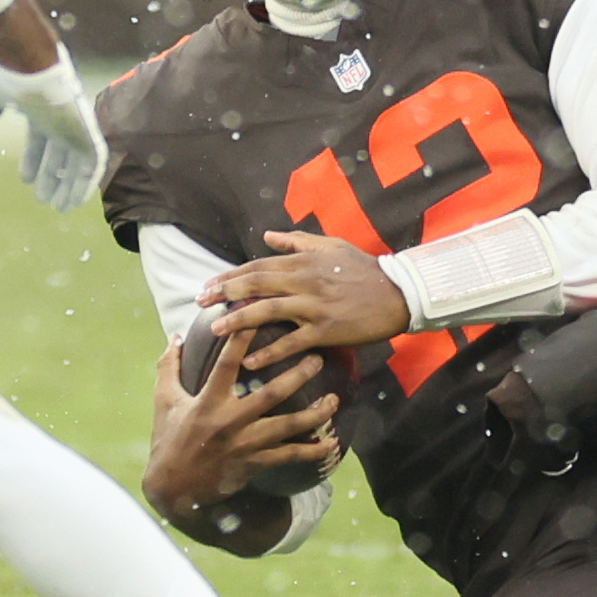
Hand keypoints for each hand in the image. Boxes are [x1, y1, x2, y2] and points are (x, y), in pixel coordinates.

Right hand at [0, 44, 106, 211]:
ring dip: (69, 187)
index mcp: (41, 111)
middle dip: (52, 178)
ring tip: (59, 209)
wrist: (31, 67)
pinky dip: (86, 183)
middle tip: (43, 200)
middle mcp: (61, 120)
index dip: (34, 160)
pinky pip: (93, 164)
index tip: (26, 180)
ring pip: (77, 163)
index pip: (40, 141)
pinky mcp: (88, 133)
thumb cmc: (11, 78)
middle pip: (60, 155)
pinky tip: (76, 201)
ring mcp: (76, 127)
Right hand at [143, 335, 338, 528]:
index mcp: (208, 401)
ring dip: (315, 414)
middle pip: (271, 394)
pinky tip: (331, 443)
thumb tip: (174, 335)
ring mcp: (245, 444)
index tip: (259, 316)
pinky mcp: (254, 464)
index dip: (243, 338)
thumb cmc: (168, 439)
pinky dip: (312, 451)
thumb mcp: (164, 400)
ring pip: (288, 427)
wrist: (173, 488)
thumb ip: (169, 366)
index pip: (227, 364)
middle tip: (318, 358)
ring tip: (334, 400)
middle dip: (298, 375)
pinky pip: (289, 456)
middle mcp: (229, 421)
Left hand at [198, 230, 410, 364]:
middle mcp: (303, 282)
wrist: (397, 294)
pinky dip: (269, 352)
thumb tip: (267, 235)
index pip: (257, 266)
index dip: (230, 275)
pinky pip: (291, 342)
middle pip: (255, 285)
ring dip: (238, 321)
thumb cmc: (364, 269)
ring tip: (215, 329)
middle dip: (224, 293)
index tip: (208, 284)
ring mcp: (313, 307)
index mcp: (303, 262)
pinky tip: (249, 361)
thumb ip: (297, 241)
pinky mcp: (324, 330)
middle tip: (199, 302)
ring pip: (267, 311)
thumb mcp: (331, 246)